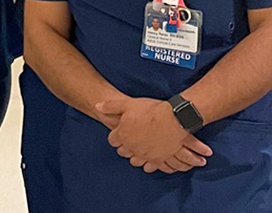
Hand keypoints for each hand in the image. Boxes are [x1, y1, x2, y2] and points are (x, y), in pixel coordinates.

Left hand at [97, 97, 211, 167]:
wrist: (174, 119)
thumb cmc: (151, 110)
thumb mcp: (128, 104)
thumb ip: (110, 106)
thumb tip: (97, 106)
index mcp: (122, 135)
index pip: (112, 140)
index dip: (116, 136)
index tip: (121, 132)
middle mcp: (131, 147)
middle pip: (122, 151)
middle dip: (124, 146)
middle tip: (131, 139)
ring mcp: (144, 155)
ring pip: (134, 161)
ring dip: (135, 155)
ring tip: (140, 148)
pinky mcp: (157, 160)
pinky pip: (148, 168)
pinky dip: (148, 164)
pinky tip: (150, 157)